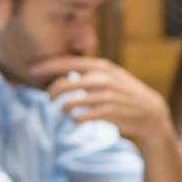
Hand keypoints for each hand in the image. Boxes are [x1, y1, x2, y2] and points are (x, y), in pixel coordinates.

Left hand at [32, 57, 172, 146]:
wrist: (150, 112)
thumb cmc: (124, 93)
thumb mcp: (110, 76)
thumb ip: (89, 73)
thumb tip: (64, 72)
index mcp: (101, 67)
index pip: (68, 62)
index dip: (47, 66)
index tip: (31, 70)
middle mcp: (102, 79)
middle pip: (65, 83)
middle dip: (51, 91)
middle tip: (49, 98)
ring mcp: (106, 96)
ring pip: (70, 102)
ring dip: (63, 108)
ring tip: (64, 110)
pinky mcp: (108, 113)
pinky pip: (81, 117)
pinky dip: (75, 119)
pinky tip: (77, 119)